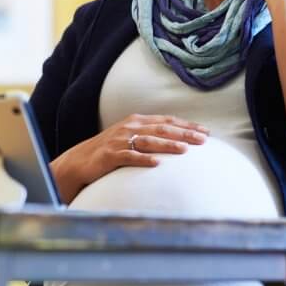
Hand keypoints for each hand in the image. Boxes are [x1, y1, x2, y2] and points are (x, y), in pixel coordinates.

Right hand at [50, 114, 208, 203]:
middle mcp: (129, 127)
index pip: (167, 121)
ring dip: (168, 145)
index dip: (187, 125)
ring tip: (185, 150)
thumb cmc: (109, 150)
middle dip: (184, 133)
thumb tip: (178, 140)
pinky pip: (130, 157)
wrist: (79, 161)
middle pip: (162, 129)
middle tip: (204, 140)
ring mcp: (119, 140)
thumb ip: (150, 135)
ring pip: (149, 141)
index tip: (206, 132)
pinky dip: (144, 159)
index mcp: (137, 121)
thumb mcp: (130, 137)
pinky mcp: (110, 155)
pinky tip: (157, 164)